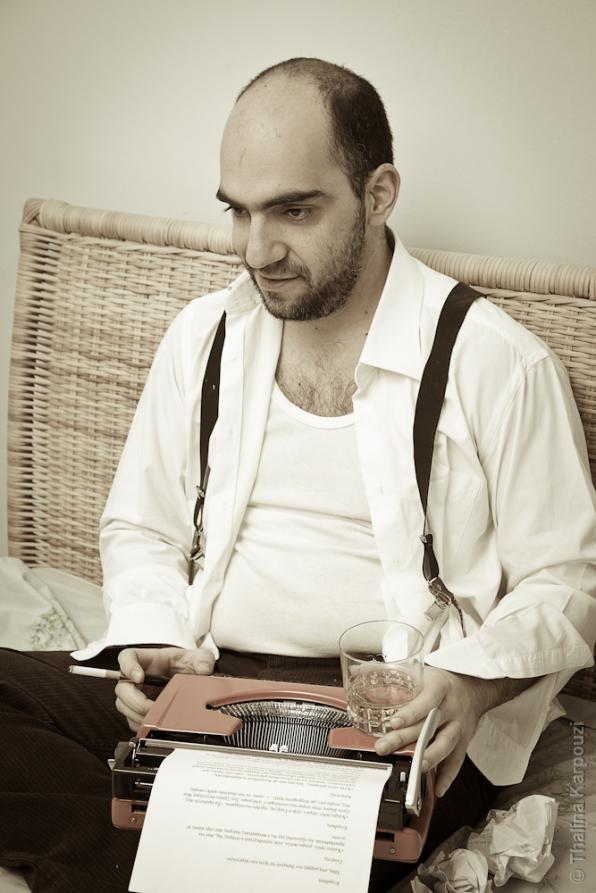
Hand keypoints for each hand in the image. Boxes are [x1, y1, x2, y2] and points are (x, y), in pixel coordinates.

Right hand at [115, 646, 214, 731]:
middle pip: (122, 688)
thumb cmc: (186, 664)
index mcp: (147, 659)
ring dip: (138, 714)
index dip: (128, 667)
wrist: (189, 677)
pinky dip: (142, 724)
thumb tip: (204, 670)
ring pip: (124, 706)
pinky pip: (132, 720)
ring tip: (157, 716)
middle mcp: (137, 676)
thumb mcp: (198, 657)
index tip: (139, 677)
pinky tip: (156, 723)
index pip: (127, 657)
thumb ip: (203, 660)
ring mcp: (136, 694)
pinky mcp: (139, 710)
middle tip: (150, 706)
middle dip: (135, 700)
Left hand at [374, 666, 484, 797]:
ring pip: (445, 744)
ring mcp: (459, 726)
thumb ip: (389, 671)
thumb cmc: (441, 681)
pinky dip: (448, 776)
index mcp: (439, 688)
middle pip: (428, 725)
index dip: (410, 713)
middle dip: (406, 739)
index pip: (425, 701)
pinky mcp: (464, 742)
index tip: (393, 722)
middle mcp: (450, 708)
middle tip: (384, 747)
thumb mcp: (419, 670)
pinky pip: (457, 761)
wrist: (472, 687)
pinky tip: (437, 788)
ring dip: (430, 758)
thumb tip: (358, 670)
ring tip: (416, 768)